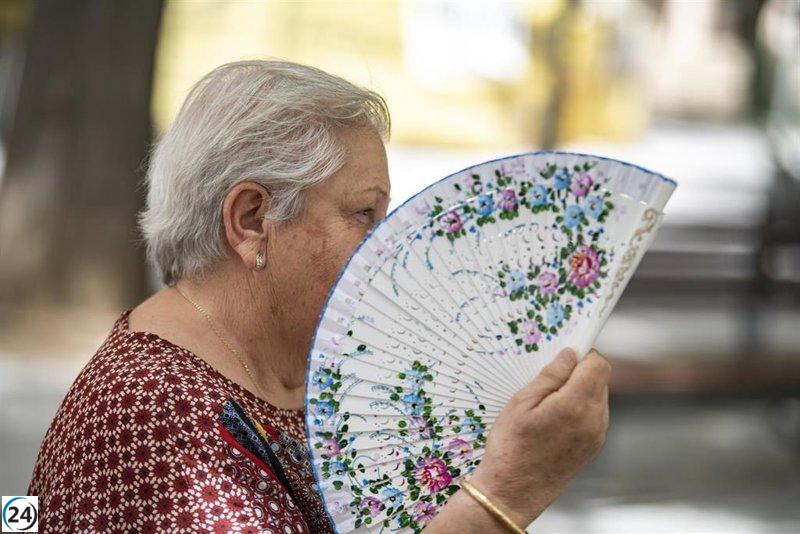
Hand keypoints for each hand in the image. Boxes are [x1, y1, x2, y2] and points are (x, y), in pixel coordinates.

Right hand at [468, 348, 610, 527]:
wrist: (513, 492)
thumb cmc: (511, 448)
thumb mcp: (521, 403)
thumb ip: (550, 376)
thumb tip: (570, 354)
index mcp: (575, 405)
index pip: (599, 365)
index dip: (583, 355)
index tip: (563, 358)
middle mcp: (593, 420)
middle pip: (600, 379)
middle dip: (579, 374)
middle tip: (548, 383)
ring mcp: (597, 435)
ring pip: (598, 397)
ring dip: (580, 392)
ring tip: (548, 405)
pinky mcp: (594, 447)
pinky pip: (595, 416)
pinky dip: (580, 410)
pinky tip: (555, 420)